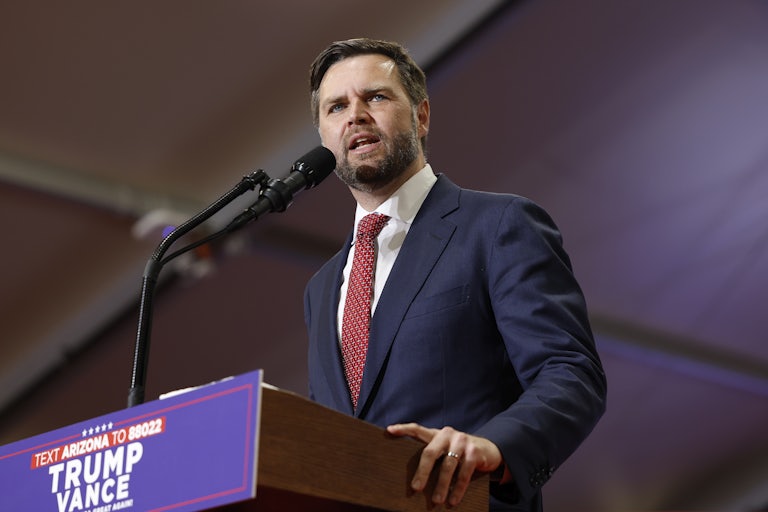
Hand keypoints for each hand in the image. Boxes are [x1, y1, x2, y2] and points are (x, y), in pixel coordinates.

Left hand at [386, 423, 503, 506]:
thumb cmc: (459, 453)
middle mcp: (448, 434)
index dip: (403, 429)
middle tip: (416, 488)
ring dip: (442, 486)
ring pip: (448, 466)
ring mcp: (462, 442)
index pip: (417, 429)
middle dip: (422, 472)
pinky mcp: (474, 452)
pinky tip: (453, 500)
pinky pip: (464, 473)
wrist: (489, 450)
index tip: (389, 430)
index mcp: (437, 434)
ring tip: (436, 501)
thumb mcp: (445, 449)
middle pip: (430, 452)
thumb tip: (413, 478)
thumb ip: (432, 454)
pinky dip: (458, 489)